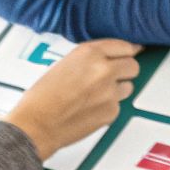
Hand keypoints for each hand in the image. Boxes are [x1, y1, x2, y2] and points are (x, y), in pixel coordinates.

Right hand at [3, 39, 141, 160]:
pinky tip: (91, 108)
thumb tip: (108, 58)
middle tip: (114, 75)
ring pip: (129, 86)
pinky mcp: (112, 111)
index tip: (130, 53)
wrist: (37, 124)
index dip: (127, 51)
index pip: (124, 46)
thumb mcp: (64, 63)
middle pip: (133, 65)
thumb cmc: (43, 97)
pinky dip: (109, 106)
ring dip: (118, 89)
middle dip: (125, 70)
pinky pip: (119, 105)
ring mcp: (110, 92)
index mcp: (90, 53)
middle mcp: (103, 69)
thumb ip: (89, 59)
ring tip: (97, 94)